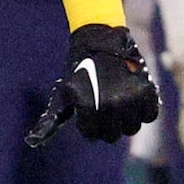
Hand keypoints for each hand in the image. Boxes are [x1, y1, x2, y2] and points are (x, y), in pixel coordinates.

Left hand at [59, 22, 160, 143]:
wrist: (101, 41)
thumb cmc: (78, 69)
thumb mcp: (63, 93)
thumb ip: (52, 119)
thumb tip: (33, 142)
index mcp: (89, 107)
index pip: (92, 135)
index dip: (88, 126)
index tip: (88, 115)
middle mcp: (112, 104)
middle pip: (112, 136)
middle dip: (106, 127)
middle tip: (103, 112)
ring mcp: (132, 98)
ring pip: (132, 128)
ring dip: (124, 121)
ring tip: (117, 106)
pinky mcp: (148, 90)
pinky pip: (150, 116)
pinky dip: (142, 112)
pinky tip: (132, 103)